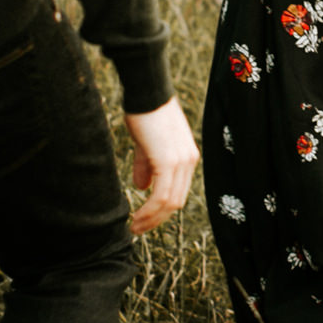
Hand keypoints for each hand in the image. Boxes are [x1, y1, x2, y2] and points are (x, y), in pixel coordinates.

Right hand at [125, 97, 199, 234]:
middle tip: (137, 229)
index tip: (143, 220)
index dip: (161, 210)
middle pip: (176, 202)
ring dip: (151, 219)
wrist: (147, 92)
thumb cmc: (145, 113)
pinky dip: (149, 211)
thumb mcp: (147, 144)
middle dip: (156, 220)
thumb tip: (142, 187)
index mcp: (187, 157)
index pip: (178, 192)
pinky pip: (161, 196)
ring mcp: (181, 162)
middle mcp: (189, 161)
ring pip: (169, 203)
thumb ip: (147, 166)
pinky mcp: (168, 161)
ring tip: (133, 228)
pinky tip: (135, 217)